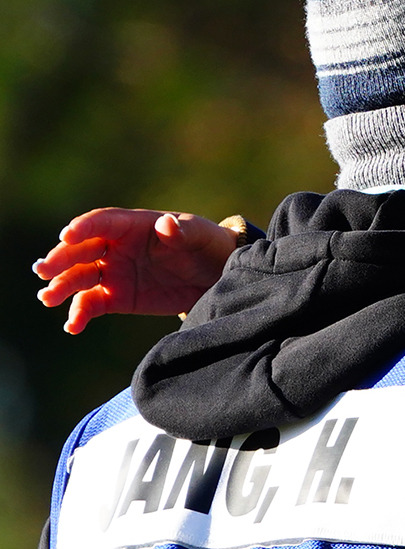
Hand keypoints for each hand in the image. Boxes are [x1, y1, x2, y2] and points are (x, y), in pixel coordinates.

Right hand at [33, 208, 239, 333]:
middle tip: (43, 270)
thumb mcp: (200, 236)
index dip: (83, 227)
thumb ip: (183, 231)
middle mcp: (116, 247)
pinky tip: (72, 326)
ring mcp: (114, 273)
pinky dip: (80, 314)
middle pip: (81, 250)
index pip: (101, 222)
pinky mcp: (118, 298)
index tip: (66, 236)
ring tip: (47, 298)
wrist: (218, 277)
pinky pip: (92, 305)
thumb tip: (165, 224)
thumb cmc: (207, 246)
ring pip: (80, 278)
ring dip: (61, 287)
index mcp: (132, 225)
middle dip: (60, 259)